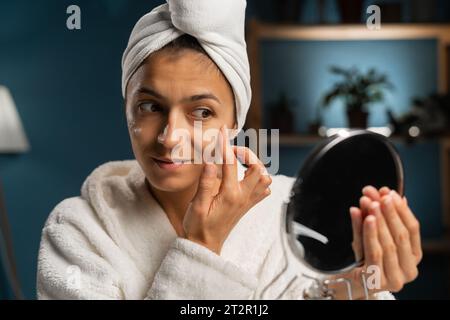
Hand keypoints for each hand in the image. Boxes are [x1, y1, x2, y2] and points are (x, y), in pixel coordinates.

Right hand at [183, 125, 271, 254]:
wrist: (205, 246)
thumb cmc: (198, 226)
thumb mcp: (197, 205)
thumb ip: (205, 183)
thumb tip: (211, 161)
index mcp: (229, 195)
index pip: (230, 163)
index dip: (225, 144)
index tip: (222, 132)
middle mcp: (243, 197)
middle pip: (258, 169)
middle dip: (247, 154)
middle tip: (232, 152)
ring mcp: (247, 202)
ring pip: (265, 179)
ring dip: (255, 166)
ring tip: (240, 163)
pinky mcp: (247, 206)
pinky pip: (263, 191)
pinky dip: (258, 180)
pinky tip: (245, 178)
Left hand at [330, 186, 421, 298]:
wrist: (350, 278)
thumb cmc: (366, 255)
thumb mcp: (374, 233)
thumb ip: (381, 215)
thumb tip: (387, 193)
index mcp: (414, 256)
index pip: (413, 228)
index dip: (401, 209)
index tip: (390, 193)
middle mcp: (409, 270)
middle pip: (401, 235)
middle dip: (389, 212)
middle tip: (378, 196)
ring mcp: (394, 278)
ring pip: (388, 244)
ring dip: (378, 220)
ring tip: (369, 202)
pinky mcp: (377, 281)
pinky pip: (373, 252)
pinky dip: (368, 232)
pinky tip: (364, 217)